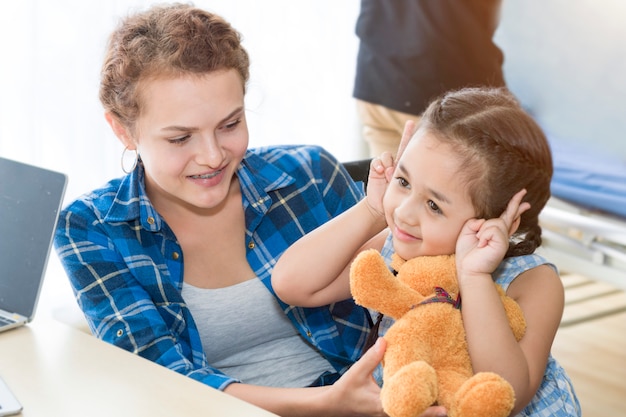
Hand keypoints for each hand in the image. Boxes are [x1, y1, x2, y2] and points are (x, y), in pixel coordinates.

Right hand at [328, 338, 448, 416]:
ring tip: (442, 403)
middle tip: (449, 406)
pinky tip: (424, 399)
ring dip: (424, 410)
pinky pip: (403, 412)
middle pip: (413, 416)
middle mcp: (387, 414)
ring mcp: (386, 415)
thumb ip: (371, 357)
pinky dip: (414, 407)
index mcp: (382, 407)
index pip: (408, 411)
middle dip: (431, 412)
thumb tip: (385, 340)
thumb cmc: (345, 390)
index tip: (443, 410)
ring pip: (409, 415)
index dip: (426, 412)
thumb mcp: (357, 372)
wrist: (333, 405)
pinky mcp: (385, 412)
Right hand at [365, 120, 417, 215]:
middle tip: (410, 125)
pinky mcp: (375, 169)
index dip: (416, 139)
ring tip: (389, 175)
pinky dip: (378, 165)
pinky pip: (376, 162)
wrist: (382, 207)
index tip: (418, 125)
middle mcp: (397, 163)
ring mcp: (386, 165)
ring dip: (388, 163)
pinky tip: (381, 172)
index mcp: (407, 168)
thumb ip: (408, 181)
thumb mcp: (407, 191)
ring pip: (387, 155)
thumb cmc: (397, 201)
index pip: (414, 152)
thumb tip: (397, 172)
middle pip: (402, 146)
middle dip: (407, 133)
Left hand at [456, 189, 530, 277]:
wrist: (468, 269)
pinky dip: (483, 236)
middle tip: (524, 191)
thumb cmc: (467, 254)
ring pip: (494, 222)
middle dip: (516, 203)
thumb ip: (474, 222)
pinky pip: (492, 229)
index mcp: (493, 232)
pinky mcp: (503, 243)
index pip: (505, 218)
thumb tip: (484, 221)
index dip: (513, 208)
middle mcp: (501, 235)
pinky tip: (482, 245)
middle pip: (510, 215)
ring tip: (479, 243)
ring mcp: (503, 239)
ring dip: (482, 231)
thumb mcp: (466, 233)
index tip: (522, 201)